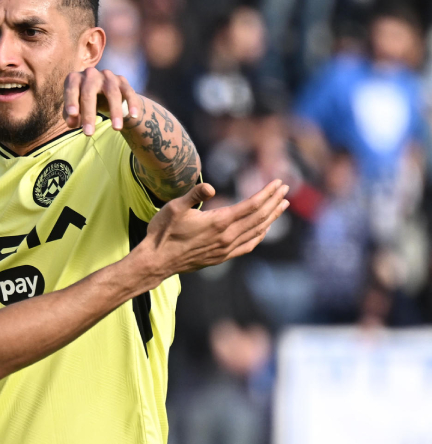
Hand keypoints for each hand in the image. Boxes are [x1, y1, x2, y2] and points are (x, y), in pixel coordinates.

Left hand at [64, 67, 139, 135]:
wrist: (105, 94)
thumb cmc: (84, 103)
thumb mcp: (76, 109)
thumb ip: (72, 116)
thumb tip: (71, 124)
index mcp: (75, 79)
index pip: (71, 89)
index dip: (71, 101)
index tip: (72, 115)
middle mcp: (91, 74)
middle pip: (89, 92)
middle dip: (89, 114)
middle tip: (88, 133)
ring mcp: (107, 76)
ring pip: (112, 93)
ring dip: (115, 112)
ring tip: (116, 129)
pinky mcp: (122, 81)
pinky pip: (129, 92)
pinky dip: (132, 104)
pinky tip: (133, 116)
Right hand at [133, 180, 288, 285]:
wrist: (157, 261)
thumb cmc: (163, 231)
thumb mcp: (174, 208)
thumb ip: (194, 195)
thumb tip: (211, 187)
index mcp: (219, 222)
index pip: (252, 205)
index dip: (267, 193)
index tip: (278, 182)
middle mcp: (227, 236)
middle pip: (259, 217)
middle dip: (274, 201)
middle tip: (286, 189)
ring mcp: (226, 249)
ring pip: (257, 230)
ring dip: (272, 217)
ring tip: (282, 205)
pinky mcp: (222, 257)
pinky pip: (249, 245)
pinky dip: (260, 234)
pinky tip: (264, 229)